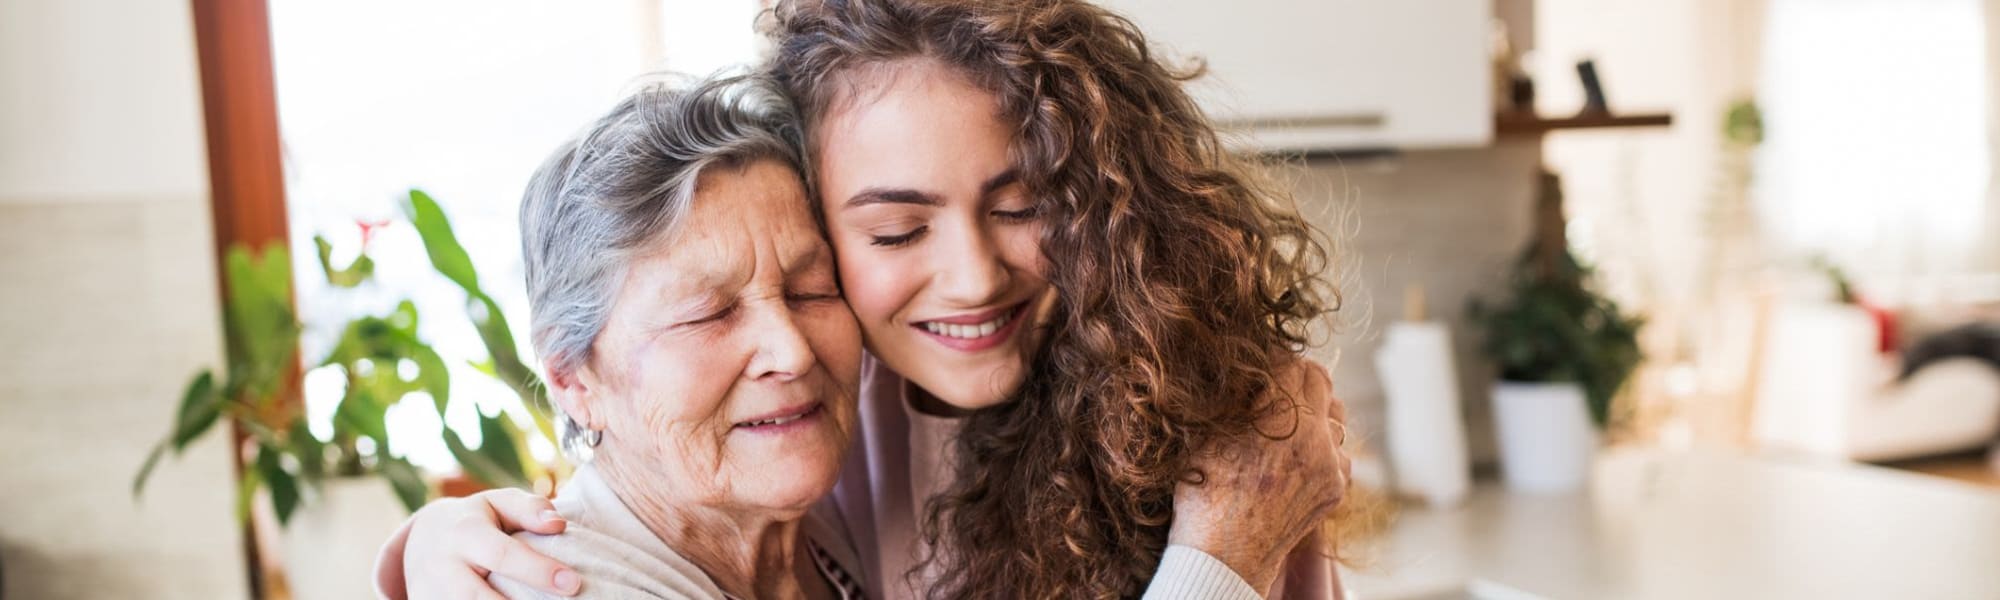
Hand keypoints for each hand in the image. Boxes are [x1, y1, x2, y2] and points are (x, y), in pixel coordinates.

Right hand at [374, 488, 580, 598]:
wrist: (422, 539)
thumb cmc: (476, 520)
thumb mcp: (498, 503)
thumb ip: (529, 508)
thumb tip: (558, 524)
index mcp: (465, 533)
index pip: (503, 554)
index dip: (538, 571)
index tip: (573, 583)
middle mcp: (443, 566)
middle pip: (478, 597)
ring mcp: (430, 592)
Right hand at [1168, 359, 1349, 595]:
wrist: (1223, 553)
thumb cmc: (1204, 492)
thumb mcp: (1210, 432)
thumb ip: (1242, 398)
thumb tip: (1255, 373)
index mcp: (1281, 415)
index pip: (1292, 363)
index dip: (1275, 359)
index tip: (1263, 364)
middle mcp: (1314, 435)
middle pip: (1321, 381)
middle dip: (1299, 377)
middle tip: (1279, 384)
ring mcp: (1330, 463)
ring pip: (1336, 415)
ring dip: (1316, 410)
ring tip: (1290, 420)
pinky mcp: (1336, 487)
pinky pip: (1339, 450)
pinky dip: (1323, 446)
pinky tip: (1299, 455)